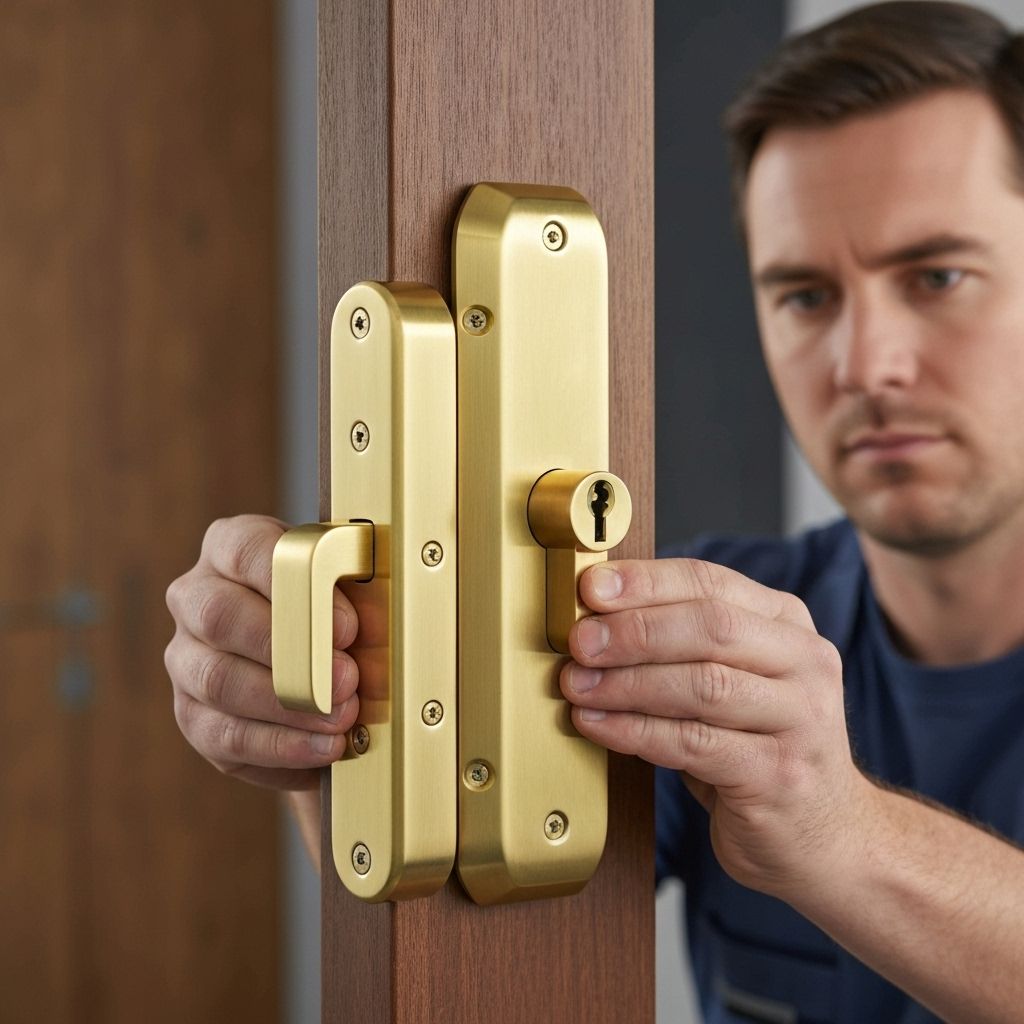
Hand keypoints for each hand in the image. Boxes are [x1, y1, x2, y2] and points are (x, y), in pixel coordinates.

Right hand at [164, 514, 358, 789]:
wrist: (318, 667)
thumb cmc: (332, 614)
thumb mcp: (347, 590)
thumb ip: (353, 596)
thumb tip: (374, 625)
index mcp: (230, 547)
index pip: (246, 549)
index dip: (297, 586)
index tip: (346, 625)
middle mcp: (196, 597)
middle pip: (221, 617)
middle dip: (290, 652)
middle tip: (347, 678)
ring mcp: (186, 657)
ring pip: (219, 680)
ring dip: (287, 705)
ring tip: (341, 717)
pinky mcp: (192, 713)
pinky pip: (225, 734)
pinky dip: (280, 745)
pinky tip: (322, 746)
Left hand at [561, 557, 876, 900]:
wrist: (827, 835)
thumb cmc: (758, 747)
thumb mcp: (732, 680)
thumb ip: (682, 645)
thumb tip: (593, 620)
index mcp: (787, 624)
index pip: (710, 582)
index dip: (646, 582)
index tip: (590, 586)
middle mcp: (805, 663)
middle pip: (711, 627)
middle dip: (634, 631)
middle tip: (580, 642)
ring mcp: (801, 720)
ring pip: (703, 685)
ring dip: (628, 684)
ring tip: (578, 686)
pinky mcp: (780, 775)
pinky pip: (694, 744)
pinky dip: (635, 731)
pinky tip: (597, 725)